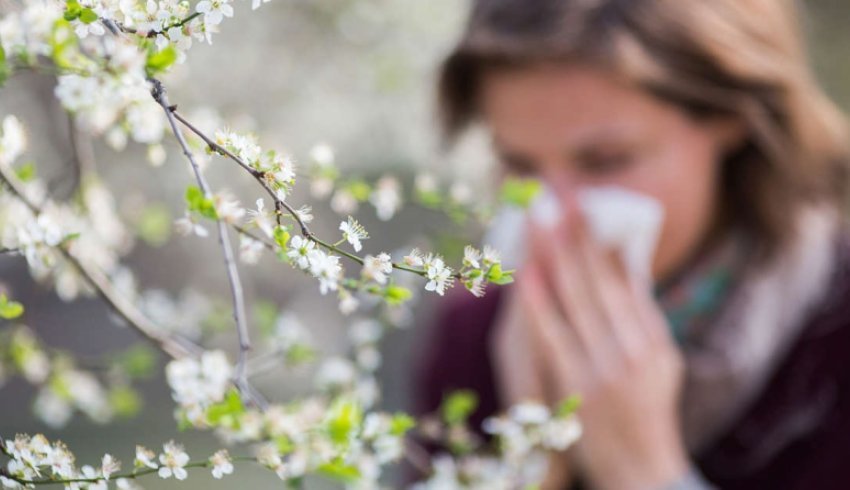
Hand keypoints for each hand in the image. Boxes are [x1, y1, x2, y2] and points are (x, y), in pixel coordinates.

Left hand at [512, 199, 687, 489]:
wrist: (641, 468)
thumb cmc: (647, 407)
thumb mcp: (659, 358)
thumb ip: (641, 310)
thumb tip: (625, 258)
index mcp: (654, 336)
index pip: (624, 275)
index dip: (600, 235)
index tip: (582, 200)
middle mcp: (634, 347)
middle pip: (598, 276)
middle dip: (576, 230)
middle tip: (558, 189)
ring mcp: (605, 366)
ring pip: (576, 297)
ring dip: (555, 253)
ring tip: (540, 214)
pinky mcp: (577, 385)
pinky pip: (554, 334)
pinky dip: (541, 300)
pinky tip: (527, 270)